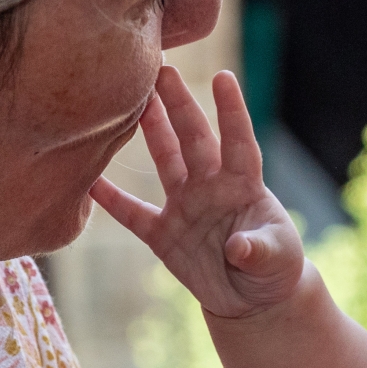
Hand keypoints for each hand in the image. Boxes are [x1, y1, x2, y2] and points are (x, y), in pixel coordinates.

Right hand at [93, 68, 304, 319]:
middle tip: (163, 69)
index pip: (239, 142)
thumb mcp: (278, 261)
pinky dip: (112, 200)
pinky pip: (133, 214)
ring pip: (165, 160)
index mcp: (244, 185)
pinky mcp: (163, 235)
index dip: (232, 112)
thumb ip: (260, 250)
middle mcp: (212, 186)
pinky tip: (89, 180)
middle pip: (194, 139)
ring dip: (150, 131)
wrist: (251, 298)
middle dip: (180, 105)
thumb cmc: (274, 269)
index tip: (224, 78)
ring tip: (131, 100)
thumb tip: (239, 247)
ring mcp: (185, 207)